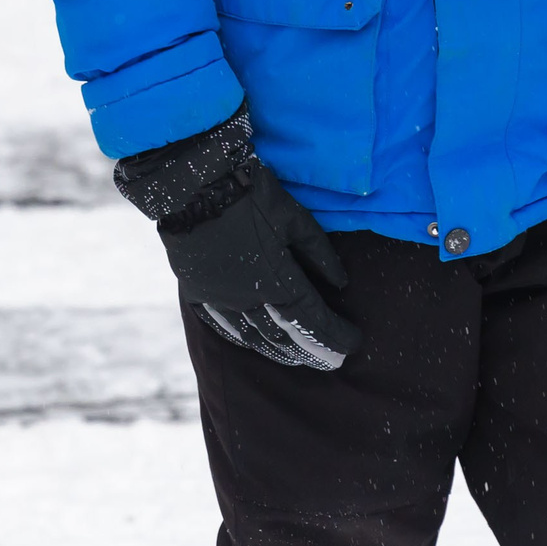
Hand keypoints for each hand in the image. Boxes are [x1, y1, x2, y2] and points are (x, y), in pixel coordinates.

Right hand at [116, 113, 361, 370]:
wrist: (193, 183)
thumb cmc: (250, 194)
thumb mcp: (295, 217)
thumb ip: (319, 253)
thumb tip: (341, 283)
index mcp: (278, 281)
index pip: (313, 321)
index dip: (336, 337)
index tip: (353, 346)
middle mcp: (249, 299)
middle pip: (284, 336)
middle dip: (309, 351)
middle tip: (328, 362)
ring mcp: (220, 298)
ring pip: (253, 337)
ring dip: (278, 350)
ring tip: (294, 358)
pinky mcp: (197, 291)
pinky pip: (221, 325)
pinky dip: (241, 338)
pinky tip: (250, 342)